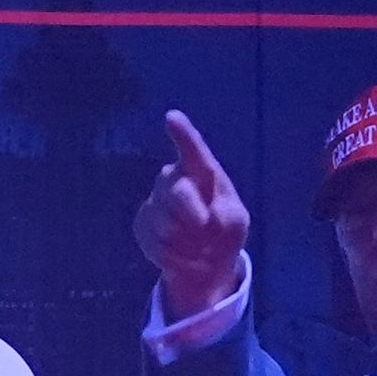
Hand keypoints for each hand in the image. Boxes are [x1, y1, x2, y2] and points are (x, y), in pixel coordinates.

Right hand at [132, 110, 251, 318]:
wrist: (202, 258)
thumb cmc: (223, 230)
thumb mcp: (234, 223)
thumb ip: (223, 217)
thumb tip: (198, 221)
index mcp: (202, 171)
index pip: (193, 150)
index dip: (183, 134)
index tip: (172, 117)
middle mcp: (173, 178)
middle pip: (179, 194)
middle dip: (195, 218)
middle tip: (207, 232)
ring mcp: (154, 200)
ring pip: (166, 224)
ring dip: (188, 243)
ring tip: (198, 248)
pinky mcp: (142, 222)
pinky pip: (156, 243)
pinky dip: (174, 256)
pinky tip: (182, 255)